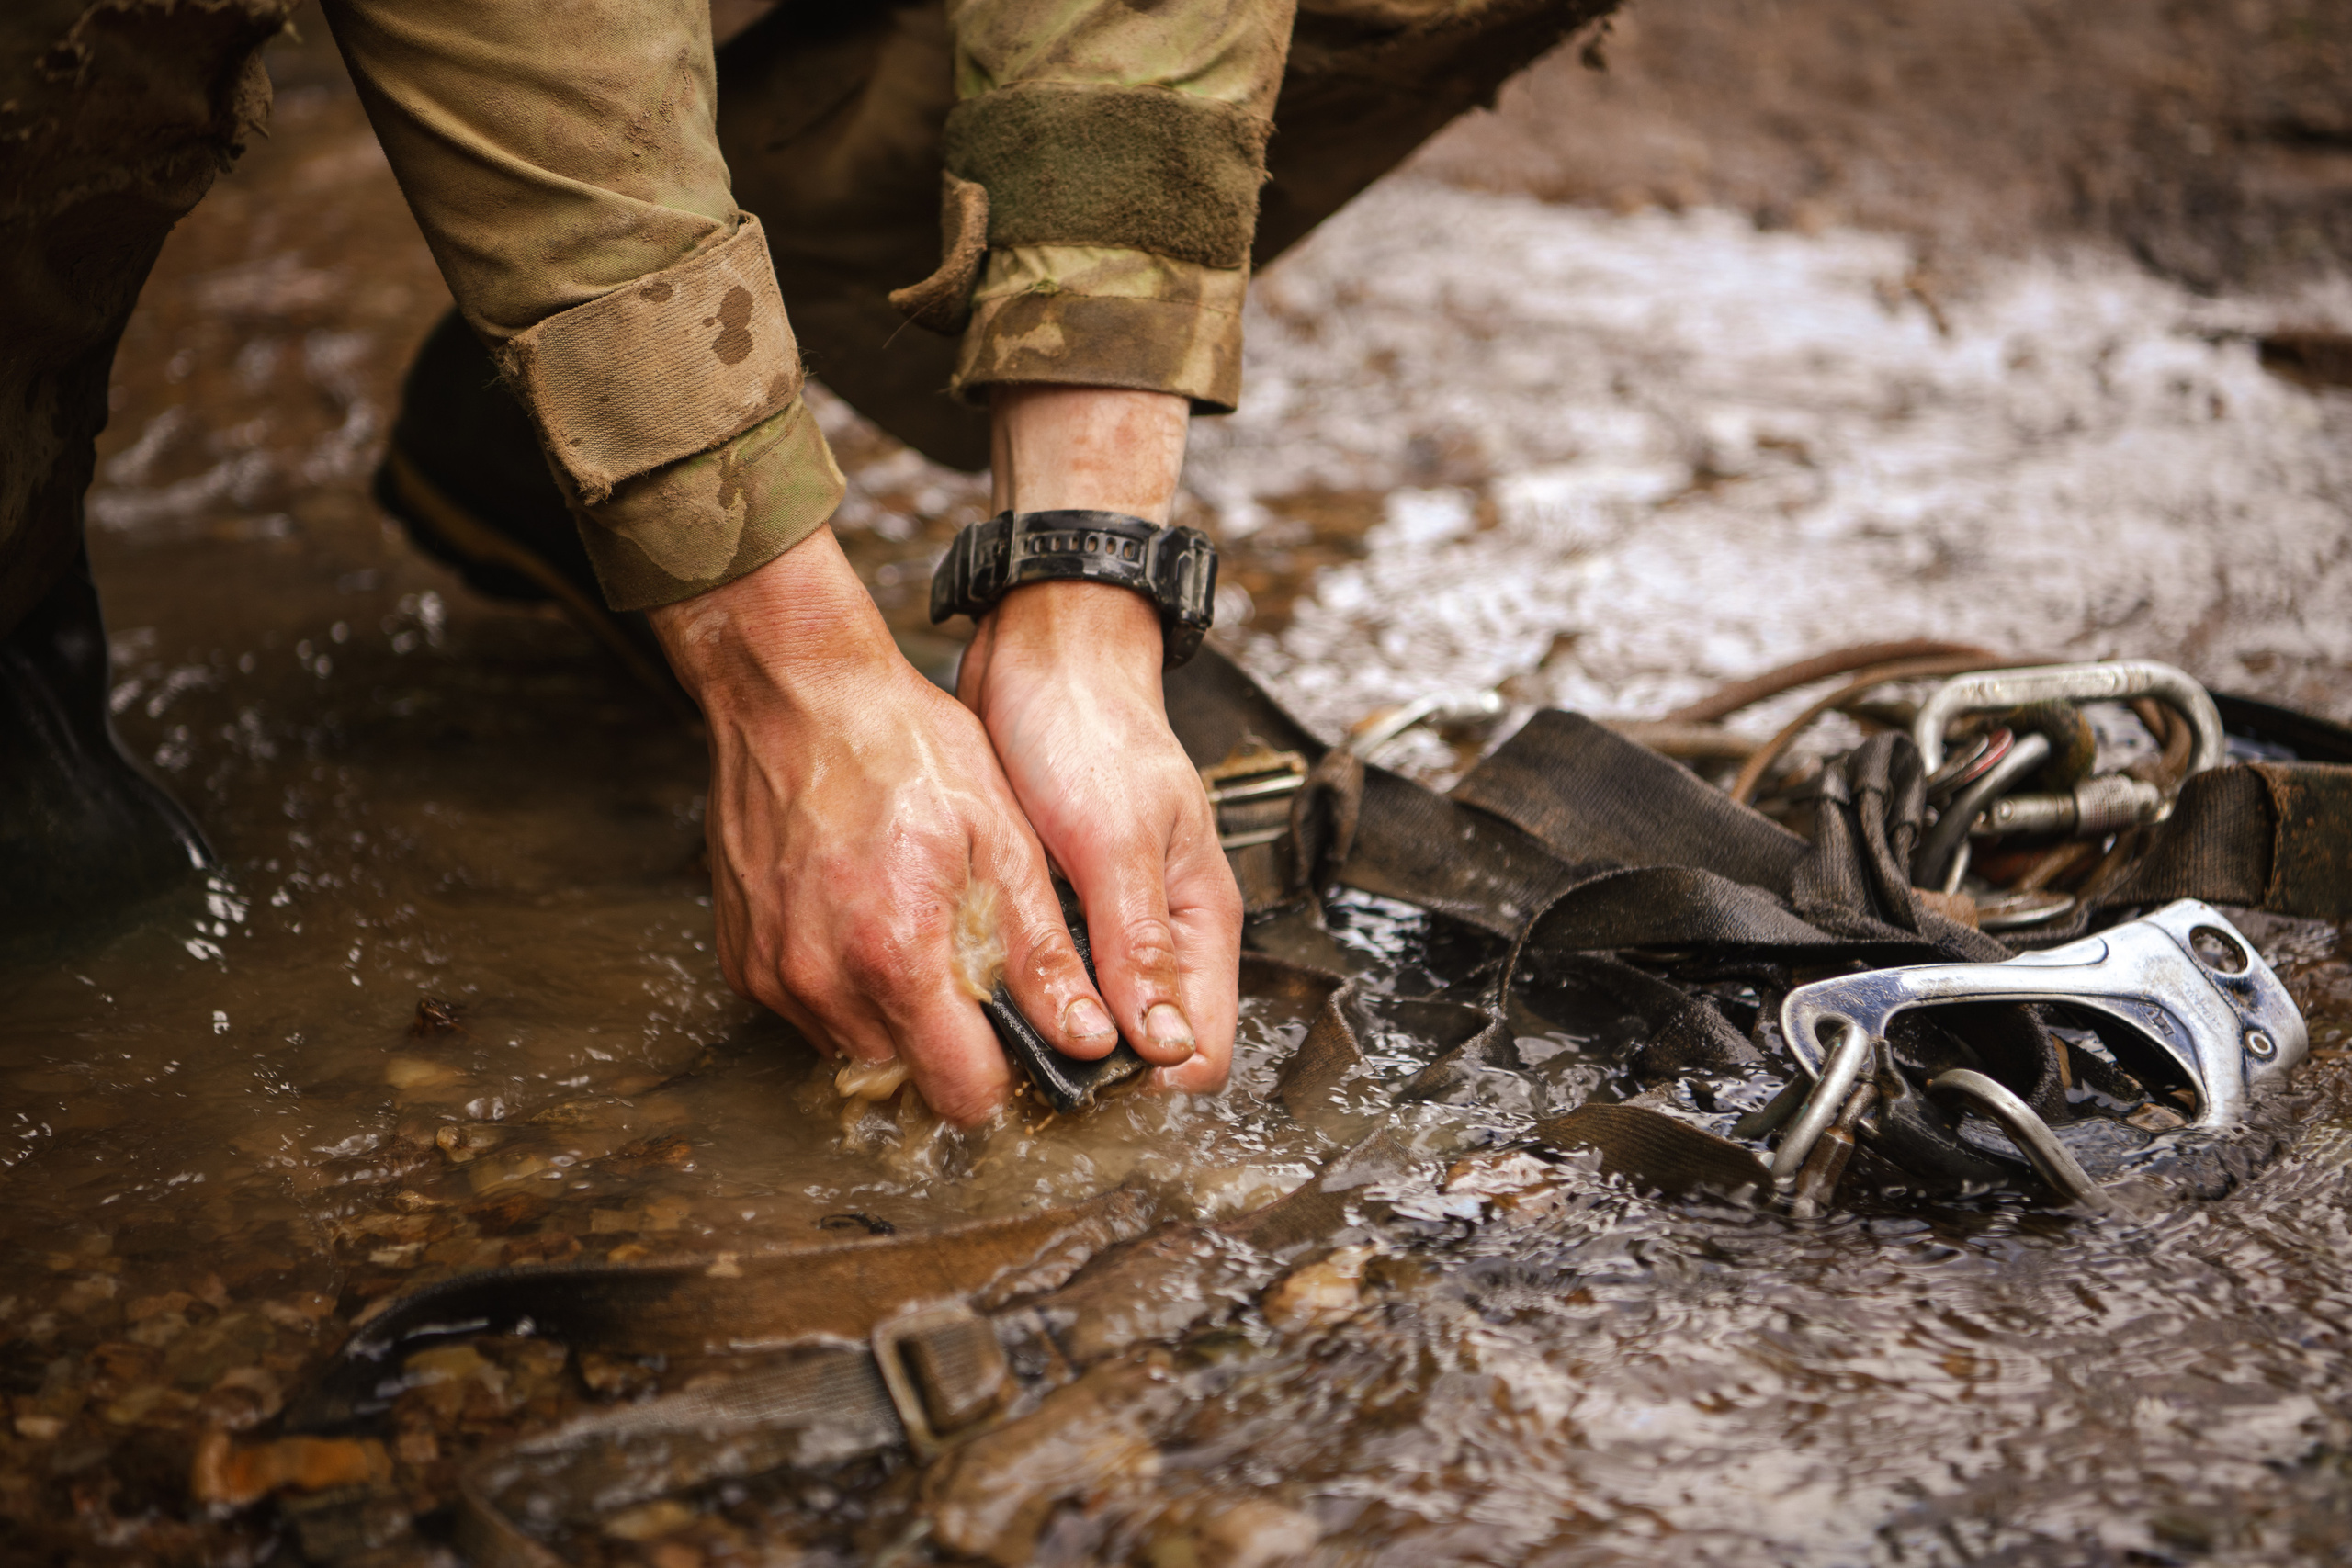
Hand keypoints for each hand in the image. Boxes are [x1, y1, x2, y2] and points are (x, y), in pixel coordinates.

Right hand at [649, 527, 1128, 1124]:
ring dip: (895, 1018)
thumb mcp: (1001, 837)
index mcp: (895, 955)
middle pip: (907, 1079)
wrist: (792, 691)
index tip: (1016, 1035)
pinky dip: (846, 989)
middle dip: (948, 1045)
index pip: (961, 1093)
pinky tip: (869, 923)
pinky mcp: (743, 961)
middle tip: (969, 969)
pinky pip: (809, 1013)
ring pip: (855, 1051)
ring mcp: (773, 975)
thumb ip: (1040, 952)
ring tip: (918, 933)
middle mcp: (821, 981)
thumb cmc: (899, 745)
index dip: (1002, 1072)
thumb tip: (1085, 1036)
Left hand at [962, 386, 1242, 1091]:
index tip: (1080, 1099)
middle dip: (1082, 1072)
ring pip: (1077, 1017)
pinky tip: (961, 996)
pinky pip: (1031, 974)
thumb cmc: (1093, 731)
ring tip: (977, 1046)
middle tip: (1012, 1080)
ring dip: (1036, 1033)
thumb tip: (1161, 1051)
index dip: (1147, 1087)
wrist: (1040, 653)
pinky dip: (1004, 990)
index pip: (1194, 1050)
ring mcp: (1096, 922)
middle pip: (1134, 1048)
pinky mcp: (1045, 905)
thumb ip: (1136, 945)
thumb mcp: (1118, 841)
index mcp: (1195, 925)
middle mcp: (1151, 935)